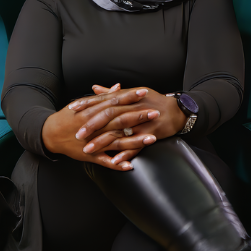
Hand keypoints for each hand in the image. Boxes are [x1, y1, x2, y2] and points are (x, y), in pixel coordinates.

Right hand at [42, 87, 159, 170]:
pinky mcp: (90, 156)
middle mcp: (95, 126)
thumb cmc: (68, 117)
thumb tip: (118, 87)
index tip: (144, 92)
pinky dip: (117, 164)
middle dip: (139, 117)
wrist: (50, 134)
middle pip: (120, 121)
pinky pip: (106, 161)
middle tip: (155, 112)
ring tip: (152, 138)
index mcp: (93, 111)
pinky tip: (130, 165)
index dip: (130, 97)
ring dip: (135, 141)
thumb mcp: (83, 103)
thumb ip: (102, 97)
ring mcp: (93, 142)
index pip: (115, 102)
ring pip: (117, 142)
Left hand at [70, 84, 186, 164]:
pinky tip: (114, 161)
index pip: (103, 100)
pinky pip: (136, 145)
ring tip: (89, 150)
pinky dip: (125, 153)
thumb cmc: (153, 101)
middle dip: (92, 126)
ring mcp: (141, 122)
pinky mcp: (150, 134)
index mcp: (126, 98)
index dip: (87, 104)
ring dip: (103, 142)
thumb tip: (94, 88)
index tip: (73, 109)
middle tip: (78, 135)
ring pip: (119, 132)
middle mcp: (132, 108)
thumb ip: (112, 93)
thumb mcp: (132, 93)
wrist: (177, 110)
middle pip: (108, 116)